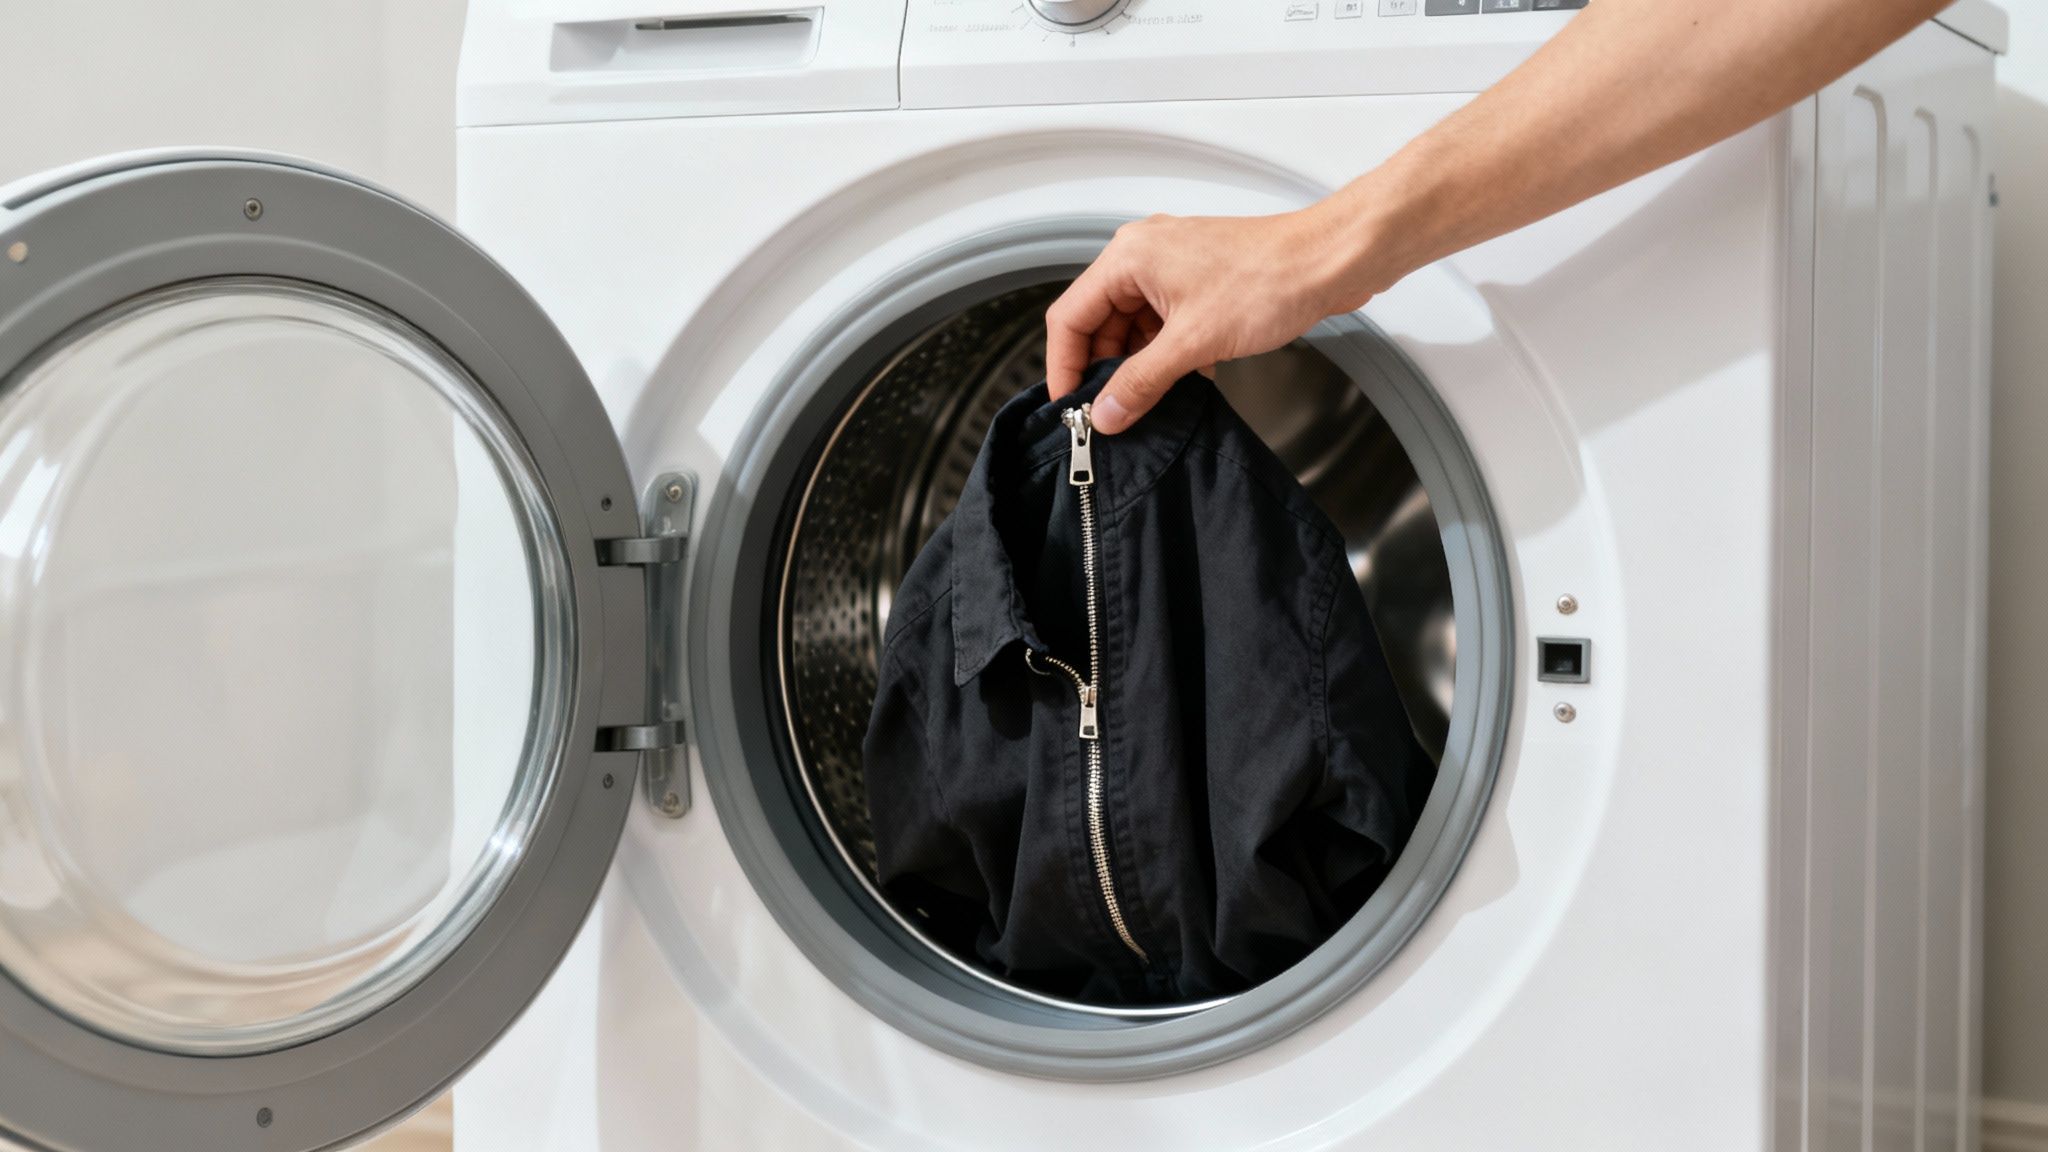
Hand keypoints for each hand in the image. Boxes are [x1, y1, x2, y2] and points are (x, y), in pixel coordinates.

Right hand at [1044, 206, 1370, 433]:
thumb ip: (1141, 382)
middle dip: (1106, 370)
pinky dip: (1168, 354)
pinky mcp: (1198, 282)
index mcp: (1129, 257)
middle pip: (1100, 323)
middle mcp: (1143, 256)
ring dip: (1140, 365)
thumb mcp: (1193, 342)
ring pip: (1133, 327)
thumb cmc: (1272, 277)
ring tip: (1152, 399)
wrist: (1331, 261)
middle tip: (1112, 413)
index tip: (1070, 406)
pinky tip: (1187, 379)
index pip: (1070, 317)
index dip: (1065, 367)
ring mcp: (1172, 268)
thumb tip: (1107, 412)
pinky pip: (1163, 324)